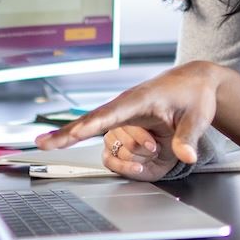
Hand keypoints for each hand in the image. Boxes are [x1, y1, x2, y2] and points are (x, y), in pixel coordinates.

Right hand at [36, 62, 223, 171]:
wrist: (194, 84)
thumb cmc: (194, 95)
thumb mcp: (198, 117)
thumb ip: (189, 137)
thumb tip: (186, 155)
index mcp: (140, 99)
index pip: (111, 114)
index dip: (91, 125)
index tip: (75, 133)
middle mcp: (125, 107)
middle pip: (90, 123)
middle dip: (65, 134)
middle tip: (42, 143)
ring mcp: (122, 117)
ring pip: (113, 143)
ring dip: (136, 152)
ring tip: (159, 144)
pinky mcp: (124, 125)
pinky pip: (110, 143)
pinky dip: (118, 154)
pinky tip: (134, 153)